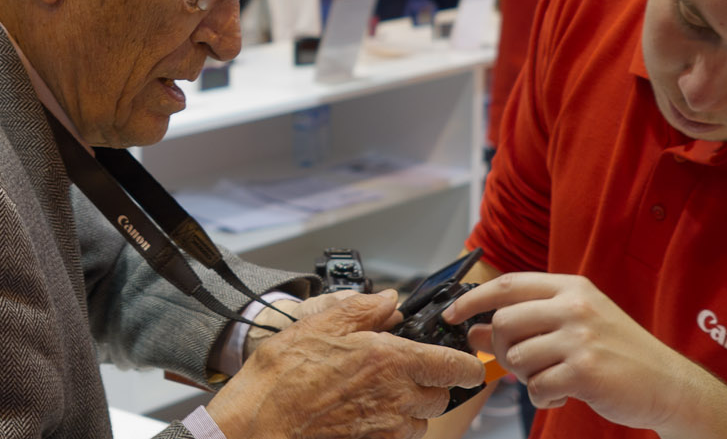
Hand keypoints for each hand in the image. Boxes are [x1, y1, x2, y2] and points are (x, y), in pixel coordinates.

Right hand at [209, 289, 485, 438]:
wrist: (260, 421)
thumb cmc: (284, 374)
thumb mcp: (321, 324)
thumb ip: (363, 310)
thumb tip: (389, 301)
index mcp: (392, 360)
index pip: (457, 367)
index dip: (466, 364)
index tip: (464, 361)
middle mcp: (398, 397)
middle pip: (440, 396)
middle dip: (429, 384)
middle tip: (401, 370)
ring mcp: (387, 428)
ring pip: (420, 421)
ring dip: (409, 408)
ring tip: (377, 393)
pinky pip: (398, 438)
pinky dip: (390, 427)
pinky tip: (362, 411)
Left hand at [443, 273, 695, 431]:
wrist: (668, 384)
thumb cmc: (620, 354)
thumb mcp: (577, 324)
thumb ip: (530, 321)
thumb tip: (477, 329)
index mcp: (572, 288)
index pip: (508, 284)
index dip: (472, 300)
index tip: (452, 315)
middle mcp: (575, 306)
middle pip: (505, 321)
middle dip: (503, 348)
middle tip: (521, 363)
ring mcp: (580, 337)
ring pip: (517, 357)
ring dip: (526, 376)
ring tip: (552, 378)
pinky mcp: (584, 370)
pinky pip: (536, 386)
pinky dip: (543, 397)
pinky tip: (563, 395)